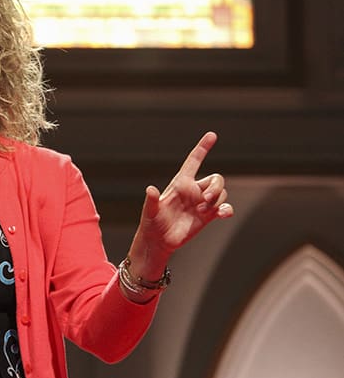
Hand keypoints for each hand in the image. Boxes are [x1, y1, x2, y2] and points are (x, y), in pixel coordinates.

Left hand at [137, 131, 233, 257]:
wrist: (159, 241)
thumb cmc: (151, 223)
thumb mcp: (150, 211)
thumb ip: (152, 200)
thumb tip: (150, 189)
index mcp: (180, 183)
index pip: (193, 161)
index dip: (202, 148)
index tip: (212, 135)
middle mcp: (193, 190)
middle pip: (216, 178)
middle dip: (216, 186)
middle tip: (206, 199)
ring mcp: (202, 203)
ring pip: (221, 192)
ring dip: (218, 199)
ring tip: (204, 211)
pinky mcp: (208, 216)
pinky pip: (224, 208)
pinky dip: (227, 209)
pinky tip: (223, 214)